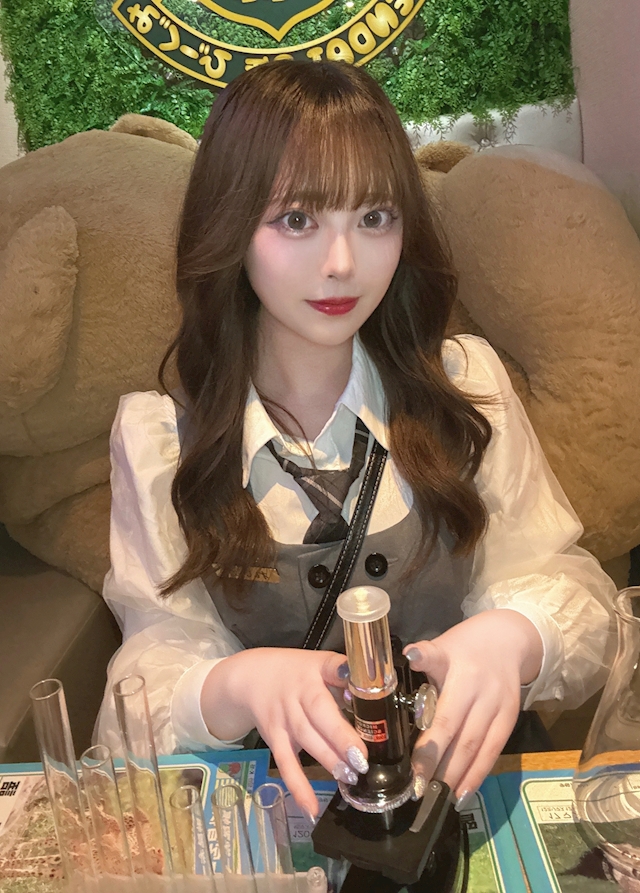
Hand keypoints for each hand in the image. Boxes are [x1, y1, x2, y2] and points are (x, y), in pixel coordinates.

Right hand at [200, 648, 367, 816]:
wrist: (252, 678)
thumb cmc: (297, 673)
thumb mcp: (322, 663)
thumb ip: (347, 679)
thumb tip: (377, 697)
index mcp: (317, 669)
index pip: (332, 668)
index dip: (344, 678)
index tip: (359, 694)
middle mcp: (299, 693)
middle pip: (320, 713)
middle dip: (341, 738)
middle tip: (362, 759)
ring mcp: (285, 718)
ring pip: (307, 740)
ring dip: (329, 761)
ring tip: (350, 777)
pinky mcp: (275, 739)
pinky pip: (287, 764)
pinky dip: (298, 787)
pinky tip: (311, 808)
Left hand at [404, 610, 542, 806]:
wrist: (508, 639)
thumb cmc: (464, 645)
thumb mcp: (441, 645)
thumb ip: (424, 658)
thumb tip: (400, 661)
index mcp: (460, 673)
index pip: (443, 715)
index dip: (429, 744)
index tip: (411, 765)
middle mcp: (481, 692)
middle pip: (458, 736)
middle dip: (437, 767)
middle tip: (416, 790)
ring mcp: (498, 707)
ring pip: (476, 748)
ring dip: (456, 776)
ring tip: (437, 798)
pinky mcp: (510, 719)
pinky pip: (493, 751)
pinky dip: (478, 774)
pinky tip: (462, 793)